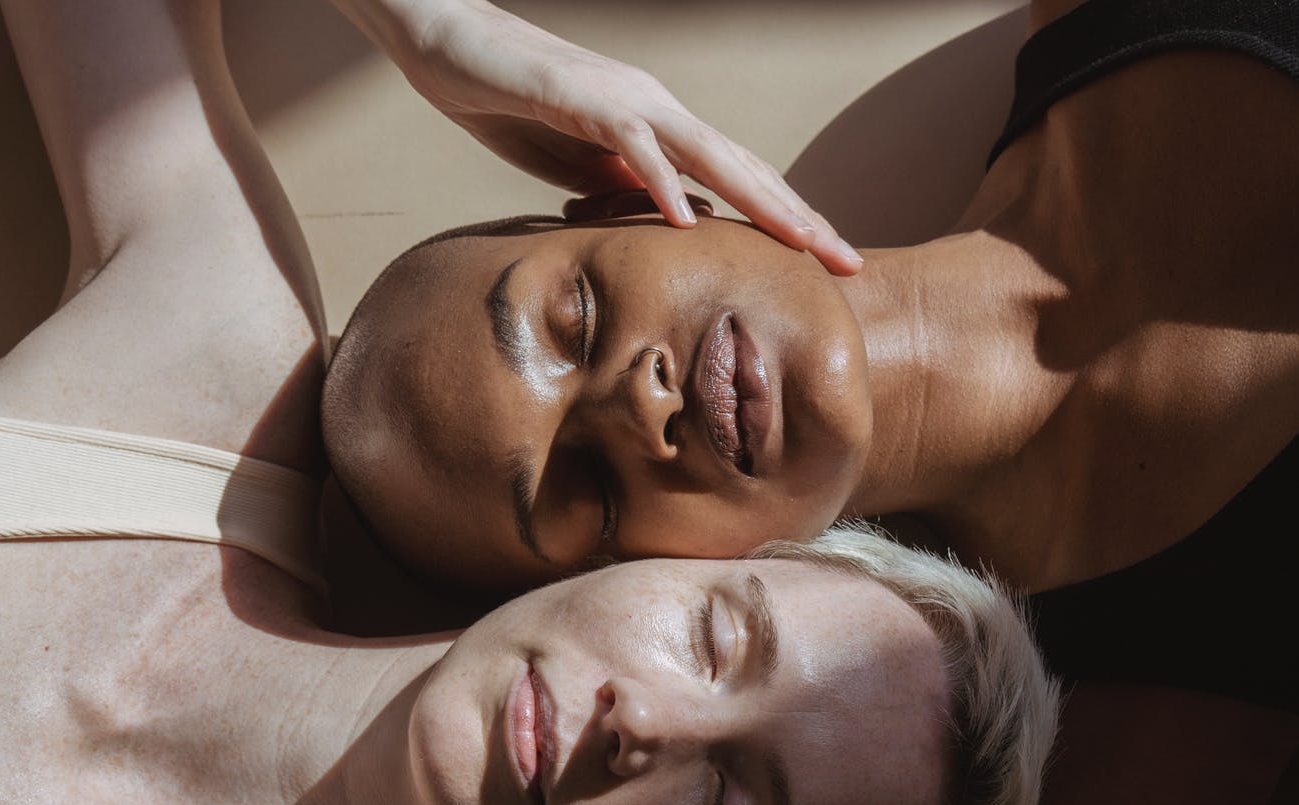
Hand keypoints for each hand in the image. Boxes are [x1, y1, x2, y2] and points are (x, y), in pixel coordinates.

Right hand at [338, 0, 860, 274]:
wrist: (448, 45)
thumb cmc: (512, 105)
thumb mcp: (580, 172)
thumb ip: (626, 197)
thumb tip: (672, 233)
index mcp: (664, 132)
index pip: (740, 183)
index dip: (788, 222)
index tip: (829, 265)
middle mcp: (661, 111)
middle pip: (746, 171)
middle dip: (801, 219)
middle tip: (850, 262)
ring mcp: (629, 102)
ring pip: (710, 156)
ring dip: (760, 201)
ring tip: (802, 243)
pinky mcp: (586, 100)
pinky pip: (633, 146)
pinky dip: (663, 182)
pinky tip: (690, 220)